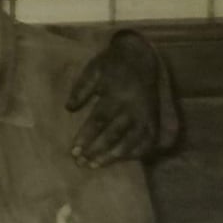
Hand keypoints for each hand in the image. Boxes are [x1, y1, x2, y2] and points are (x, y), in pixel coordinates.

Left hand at [66, 31, 160, 167]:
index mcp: (117, 95)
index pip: (99, 121)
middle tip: (80, 162)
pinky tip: (121, 160)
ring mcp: (146, 116)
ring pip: (130, 142)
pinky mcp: (153, 120)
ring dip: (112, 156)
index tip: (73, 150)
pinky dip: (135, 153)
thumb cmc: (112, 64)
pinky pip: (147, 142)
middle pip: (114, 135)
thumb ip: (81, 89)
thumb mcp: (93, 70)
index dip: (86, 137)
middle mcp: (133, 109)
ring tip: (95, 165)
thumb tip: (69, 108)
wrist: (141, 57)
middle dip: (96, 150)